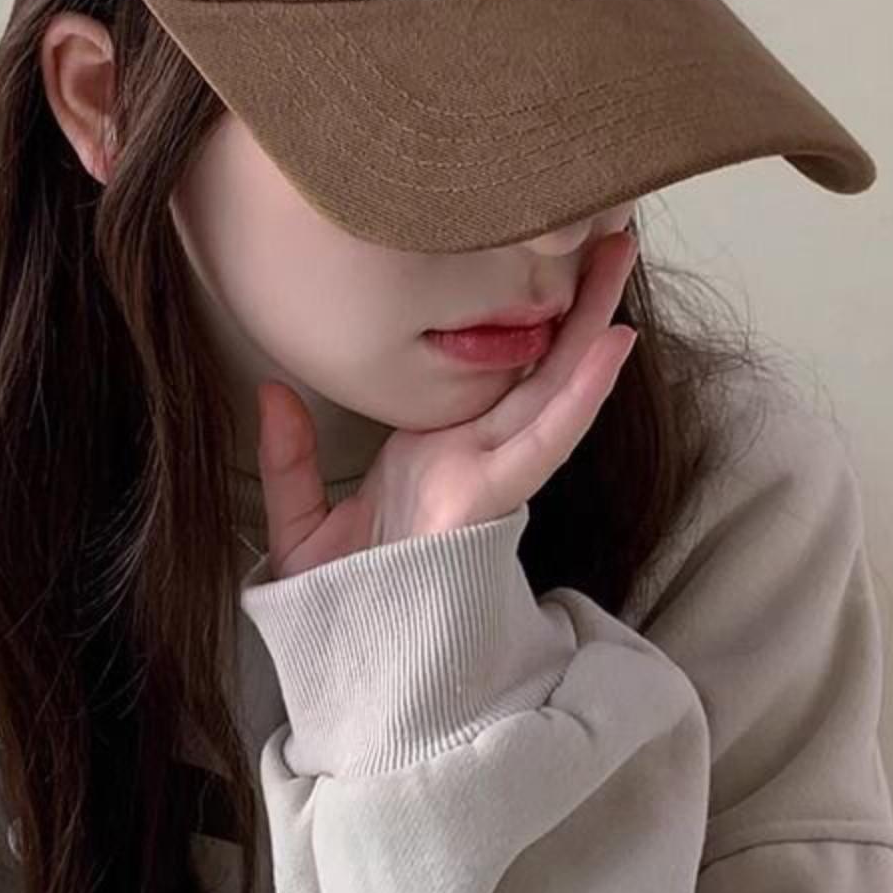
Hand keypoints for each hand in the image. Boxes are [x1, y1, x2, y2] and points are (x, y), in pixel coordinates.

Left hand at [253, 226, 640, 580]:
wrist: (344, 666)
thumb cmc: (337, 603)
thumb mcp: (301, 522)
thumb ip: (291, 457)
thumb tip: (273, 390)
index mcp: (435, 447)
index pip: (488, 366)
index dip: (516, 312)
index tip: (523, 249)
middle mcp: (472, 449)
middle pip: (536, 358)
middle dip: (569, 294)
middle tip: (596, 226)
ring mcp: (487, 469)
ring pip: (554, 381)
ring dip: (592, 318)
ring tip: (620, 251)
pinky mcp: (490, 494)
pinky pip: (544, 436)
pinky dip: (581, 391)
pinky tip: (612, 344)